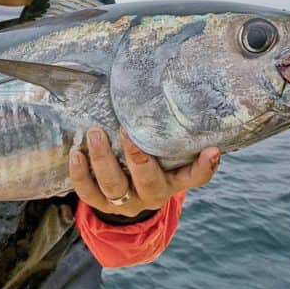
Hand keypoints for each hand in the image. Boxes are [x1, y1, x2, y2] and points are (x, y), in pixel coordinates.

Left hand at [69, 127, 221, 217]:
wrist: (128, 195)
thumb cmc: (150, 159)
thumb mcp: (163, 150)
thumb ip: (168, 129)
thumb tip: (165, 83)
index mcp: (173, 180)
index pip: (195, 176)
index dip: (205, 166)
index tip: (212, 149)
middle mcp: (152, 194)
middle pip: (149, 182)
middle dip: (138, 157)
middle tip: (126, 131)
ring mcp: (126, 202)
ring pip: (114, 187)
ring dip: (103, 160)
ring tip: (94, 133)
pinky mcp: (102, 205)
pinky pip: (89, 193)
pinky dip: (81, 174)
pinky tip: (77, 153)